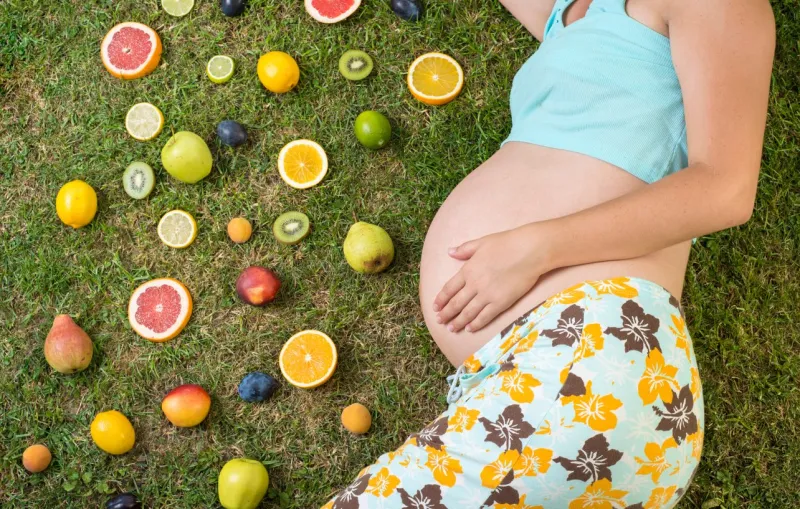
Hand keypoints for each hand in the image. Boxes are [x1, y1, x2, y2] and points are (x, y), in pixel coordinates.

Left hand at [433, 224, 549, 332]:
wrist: (529, 251)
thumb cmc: (507, 243)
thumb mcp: (482, 242)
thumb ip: (464, 249)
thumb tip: (449, 252)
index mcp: (468, 269)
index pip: (449, 288)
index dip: (441, 299)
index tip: (435, 307)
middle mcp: (474, 284)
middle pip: (456, 303)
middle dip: (446, 314)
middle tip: (439, 321)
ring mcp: (487, 295)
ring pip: (468, 313)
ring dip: (458, 322)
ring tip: (451, 328)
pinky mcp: (501, 303)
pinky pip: (485, 316)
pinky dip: (476, 324)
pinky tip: (470, 328)